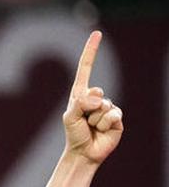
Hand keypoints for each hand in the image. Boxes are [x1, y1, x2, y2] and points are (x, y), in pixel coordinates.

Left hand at [62, 31, 122, 164]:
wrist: (84, 152)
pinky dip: (105, 124)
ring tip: (92, 127)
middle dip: (88, 108)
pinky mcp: (117, 117)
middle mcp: (96, 98)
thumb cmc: (74, 134)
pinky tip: (102, 130)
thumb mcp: (70, 117)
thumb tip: (98, 97)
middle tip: (84, 121)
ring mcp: (107, 107)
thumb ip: (80, 103)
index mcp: (81, 94)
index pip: (86, 69)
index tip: (97, 34)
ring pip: (104, 106)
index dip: (91, 51)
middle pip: (96, 92)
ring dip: (95, 120)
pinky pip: (113, 115)